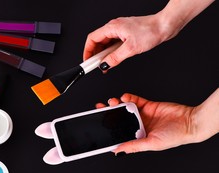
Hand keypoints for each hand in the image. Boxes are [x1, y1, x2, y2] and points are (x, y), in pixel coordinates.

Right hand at [83, 0, 214, 68]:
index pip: (92, 39)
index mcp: (113, 27)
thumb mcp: (131, 49)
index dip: (87, 51)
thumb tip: (105, 65)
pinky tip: (113, 60)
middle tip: (95, 66)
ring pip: (105, 44)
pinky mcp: (126, 35)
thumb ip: (115, 58)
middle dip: (95, 55)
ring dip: (103, 55)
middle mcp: (115, 28)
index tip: (87, 61)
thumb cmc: (151, 31)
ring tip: (105, 65)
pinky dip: (111, 53)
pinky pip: (113, 44)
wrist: (165, 26)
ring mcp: (120, 31)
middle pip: (97, 42)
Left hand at [96, 93, 195, 153]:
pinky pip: (135, 100)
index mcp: (138, 137)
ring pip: (124, 109)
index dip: (109, 131)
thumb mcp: (152, 144)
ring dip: (117, 105)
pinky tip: (124, 97)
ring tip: (112, 102)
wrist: (190, 122)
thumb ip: (134, 146)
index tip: (99, 126)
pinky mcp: (147, 105)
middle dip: (108, 114)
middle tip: (100, 109)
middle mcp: (138, 126)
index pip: (120, 134)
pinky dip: (128, 97)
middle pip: (119, 120)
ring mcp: (142, 115)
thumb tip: (118, 151)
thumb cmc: (175, 136)